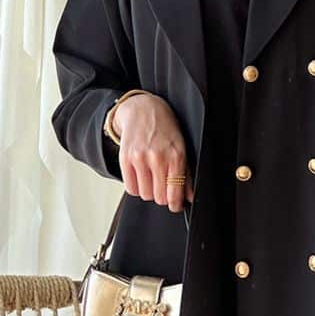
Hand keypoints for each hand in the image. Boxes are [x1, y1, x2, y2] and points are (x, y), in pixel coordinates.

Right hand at [113, 93, 193, 214]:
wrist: (144, 110)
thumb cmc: (165, 128)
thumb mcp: (182, 147)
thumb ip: (186, 174)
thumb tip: (189, 196)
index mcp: (176, 156)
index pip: (174, 192)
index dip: (175, 204)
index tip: (175, 205)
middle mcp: (157, 158)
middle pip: (159, 197)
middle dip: (163, 196)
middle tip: (163, 187)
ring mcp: (140, 158)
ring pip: (145, 195)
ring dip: (149, 191)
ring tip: (152, 178)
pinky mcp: (125, 159)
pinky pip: (130, 188)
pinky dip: (136, 187)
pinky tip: (142, 177)